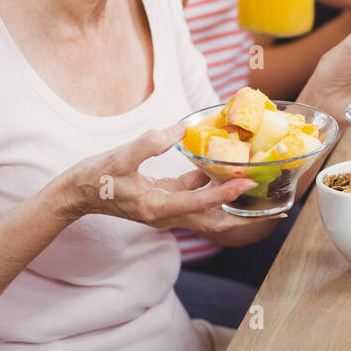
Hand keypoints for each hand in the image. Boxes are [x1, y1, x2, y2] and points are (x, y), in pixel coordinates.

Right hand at [58, 126, 281, 241]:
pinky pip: (195, 196)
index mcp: (156, 207)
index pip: (199, 203)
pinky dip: (211, 185)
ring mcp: (167, 210)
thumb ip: (150, 143)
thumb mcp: (120, 157)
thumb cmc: (96, 178)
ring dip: (231, 201)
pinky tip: (224, 165)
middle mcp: (166, 214)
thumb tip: (178, 130)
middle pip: (213, 220)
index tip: (247, 180)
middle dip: (242, 216)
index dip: (225, 192)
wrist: (77, 194)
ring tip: (258, 187)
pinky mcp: (165, 200)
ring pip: (207, 210)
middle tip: (273, 210)